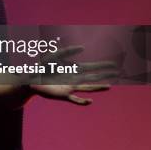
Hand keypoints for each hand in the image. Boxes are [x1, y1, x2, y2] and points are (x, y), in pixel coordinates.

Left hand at [0, 46, 119, 106]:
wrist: (32, 79)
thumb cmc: (43, 66)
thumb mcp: (54, 56)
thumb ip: (68, 51)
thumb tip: (83, 48)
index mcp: (74, 69)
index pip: (92, 67)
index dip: (103, 66)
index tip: (114, 65)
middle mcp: (75, 79)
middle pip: (94, 77)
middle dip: (106, 75)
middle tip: (119, 73)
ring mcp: (70, 87)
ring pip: (87, 88)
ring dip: (98, 87)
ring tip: (109, 86)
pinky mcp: (63, 95)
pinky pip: (75, 99)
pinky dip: (83, 102)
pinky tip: (90, 101)